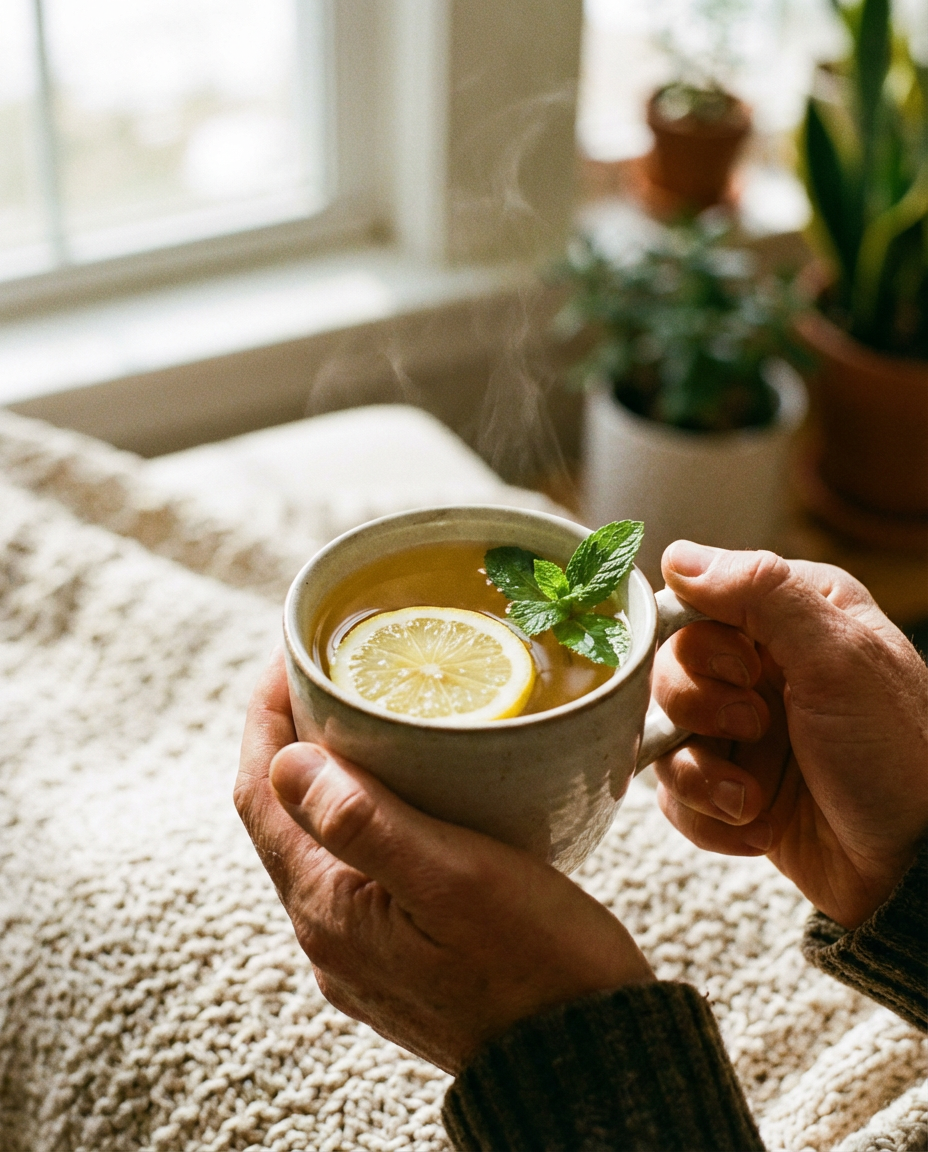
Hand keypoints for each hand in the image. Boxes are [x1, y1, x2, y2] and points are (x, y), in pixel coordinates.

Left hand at [235, 651, 653, 1073]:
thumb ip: (364, 823)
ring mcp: (361, 946)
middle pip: (280, 811)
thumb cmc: (536, 966)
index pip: (260, 790)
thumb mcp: (454, 880)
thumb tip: (287, 761)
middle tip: (331, 669)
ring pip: (319, 836)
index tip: (292, 651)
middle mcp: (328, 931)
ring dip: (327, 770)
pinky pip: (357, 863)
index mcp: (327, 908)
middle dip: (291, 732)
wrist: (585, 1059)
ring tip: (366, 712)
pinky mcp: (398, 951)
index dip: (265, 714)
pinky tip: (406, 788)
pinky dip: (362, 810)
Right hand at [652, 542, 927, 929]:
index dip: (699, 639)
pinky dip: (705, 814)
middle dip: (697, 707)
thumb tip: (677, 556)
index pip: (696, 600)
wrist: (914, 868)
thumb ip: (760, 591)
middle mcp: (762, 669)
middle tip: (754, 728)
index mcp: (792, 617)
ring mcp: (742, 732)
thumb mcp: (839, 656)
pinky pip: (673, 793)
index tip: (743, 669)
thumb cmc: (897, 753)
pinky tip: (754, 825)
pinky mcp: (730, 788)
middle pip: (667, 667)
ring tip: (751, 798)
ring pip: (661, 732)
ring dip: (697, 771)